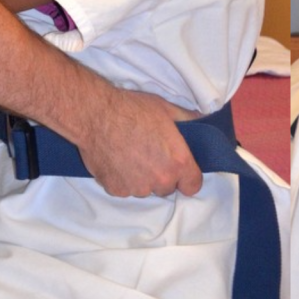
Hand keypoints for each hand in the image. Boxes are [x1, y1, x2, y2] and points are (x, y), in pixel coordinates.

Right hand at [79, 90, 203, 197]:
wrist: (96, 114)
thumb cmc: (132, 109)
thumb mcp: (167, 109)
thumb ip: (188, 120)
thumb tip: (202, 120)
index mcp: (178, 162)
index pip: (192, 186)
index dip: (187, 178)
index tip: (180, 171)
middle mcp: (160, 179)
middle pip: (167, 188)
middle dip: (161, 176)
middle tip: (150, 155)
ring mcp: (137, 187)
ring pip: (145, 189)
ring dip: (141, 178)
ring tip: (130, 155)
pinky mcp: (116, 189)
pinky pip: (124, 189)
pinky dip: (122, 179)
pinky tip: (117, 160)